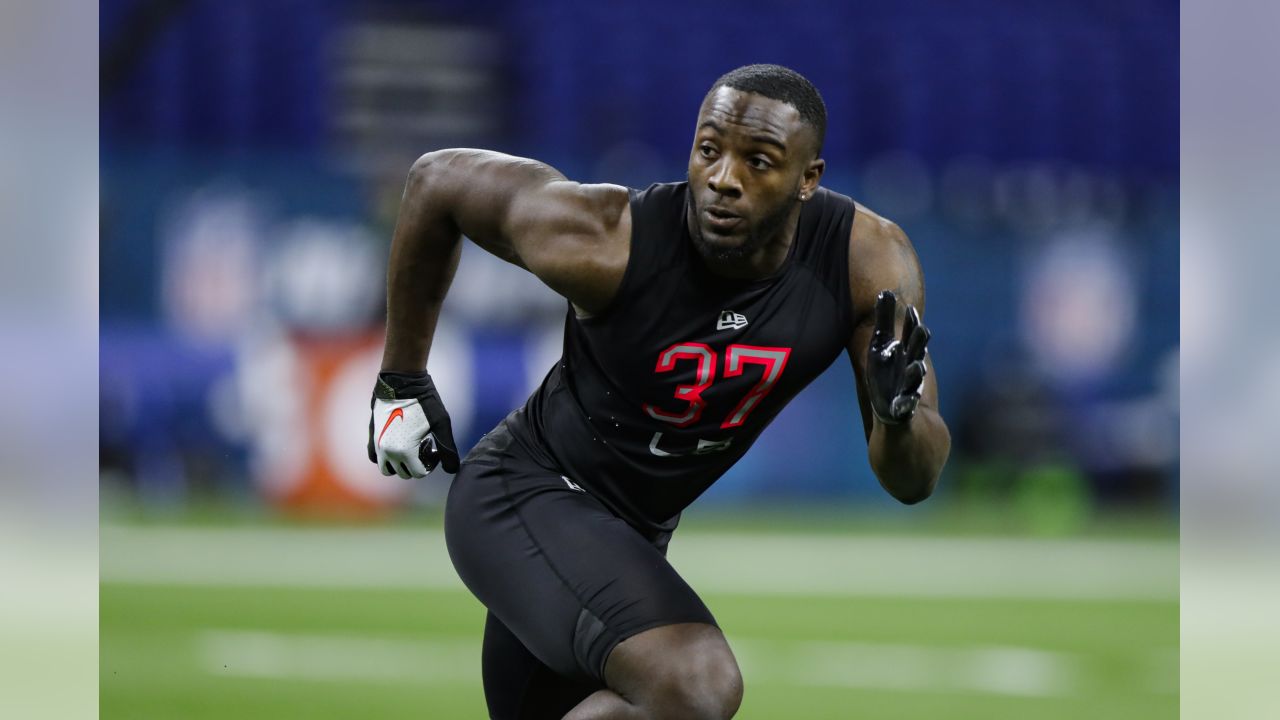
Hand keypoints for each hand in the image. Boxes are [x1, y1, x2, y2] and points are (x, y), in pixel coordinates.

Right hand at [367, 371, 459, 477]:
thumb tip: (452, 470)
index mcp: (404, 451)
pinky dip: (385, 457)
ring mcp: (376, 444)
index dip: (430, 464)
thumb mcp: (441, 424)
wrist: (401, 379)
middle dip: (416, 464)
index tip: (434, 448)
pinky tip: (397, 443)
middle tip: (424, 446)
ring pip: (387, 469)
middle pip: (404, 473)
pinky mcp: (372, 435)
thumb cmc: (424, 400)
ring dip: (400, 464)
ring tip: (410, 447)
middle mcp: (387, 451)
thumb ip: (447, 450)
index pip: (418, 473)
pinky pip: (374, 457)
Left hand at [866, 290, 929, 425]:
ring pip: (915, 377)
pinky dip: (906, 402)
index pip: (911, 334)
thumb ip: (884, 321)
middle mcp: (911, 365)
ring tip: (917, 366)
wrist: (891, 409)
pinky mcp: (904, 405)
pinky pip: (907, 404)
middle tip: (921, 330)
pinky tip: (904, 402)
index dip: (911, 323)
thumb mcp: (880, 345)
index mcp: (906, 351)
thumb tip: (886, 291)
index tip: (910, 310)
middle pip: (917, 351)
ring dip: (916, 372)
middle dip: (919, 342)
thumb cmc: (886, 372)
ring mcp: (909, 385)